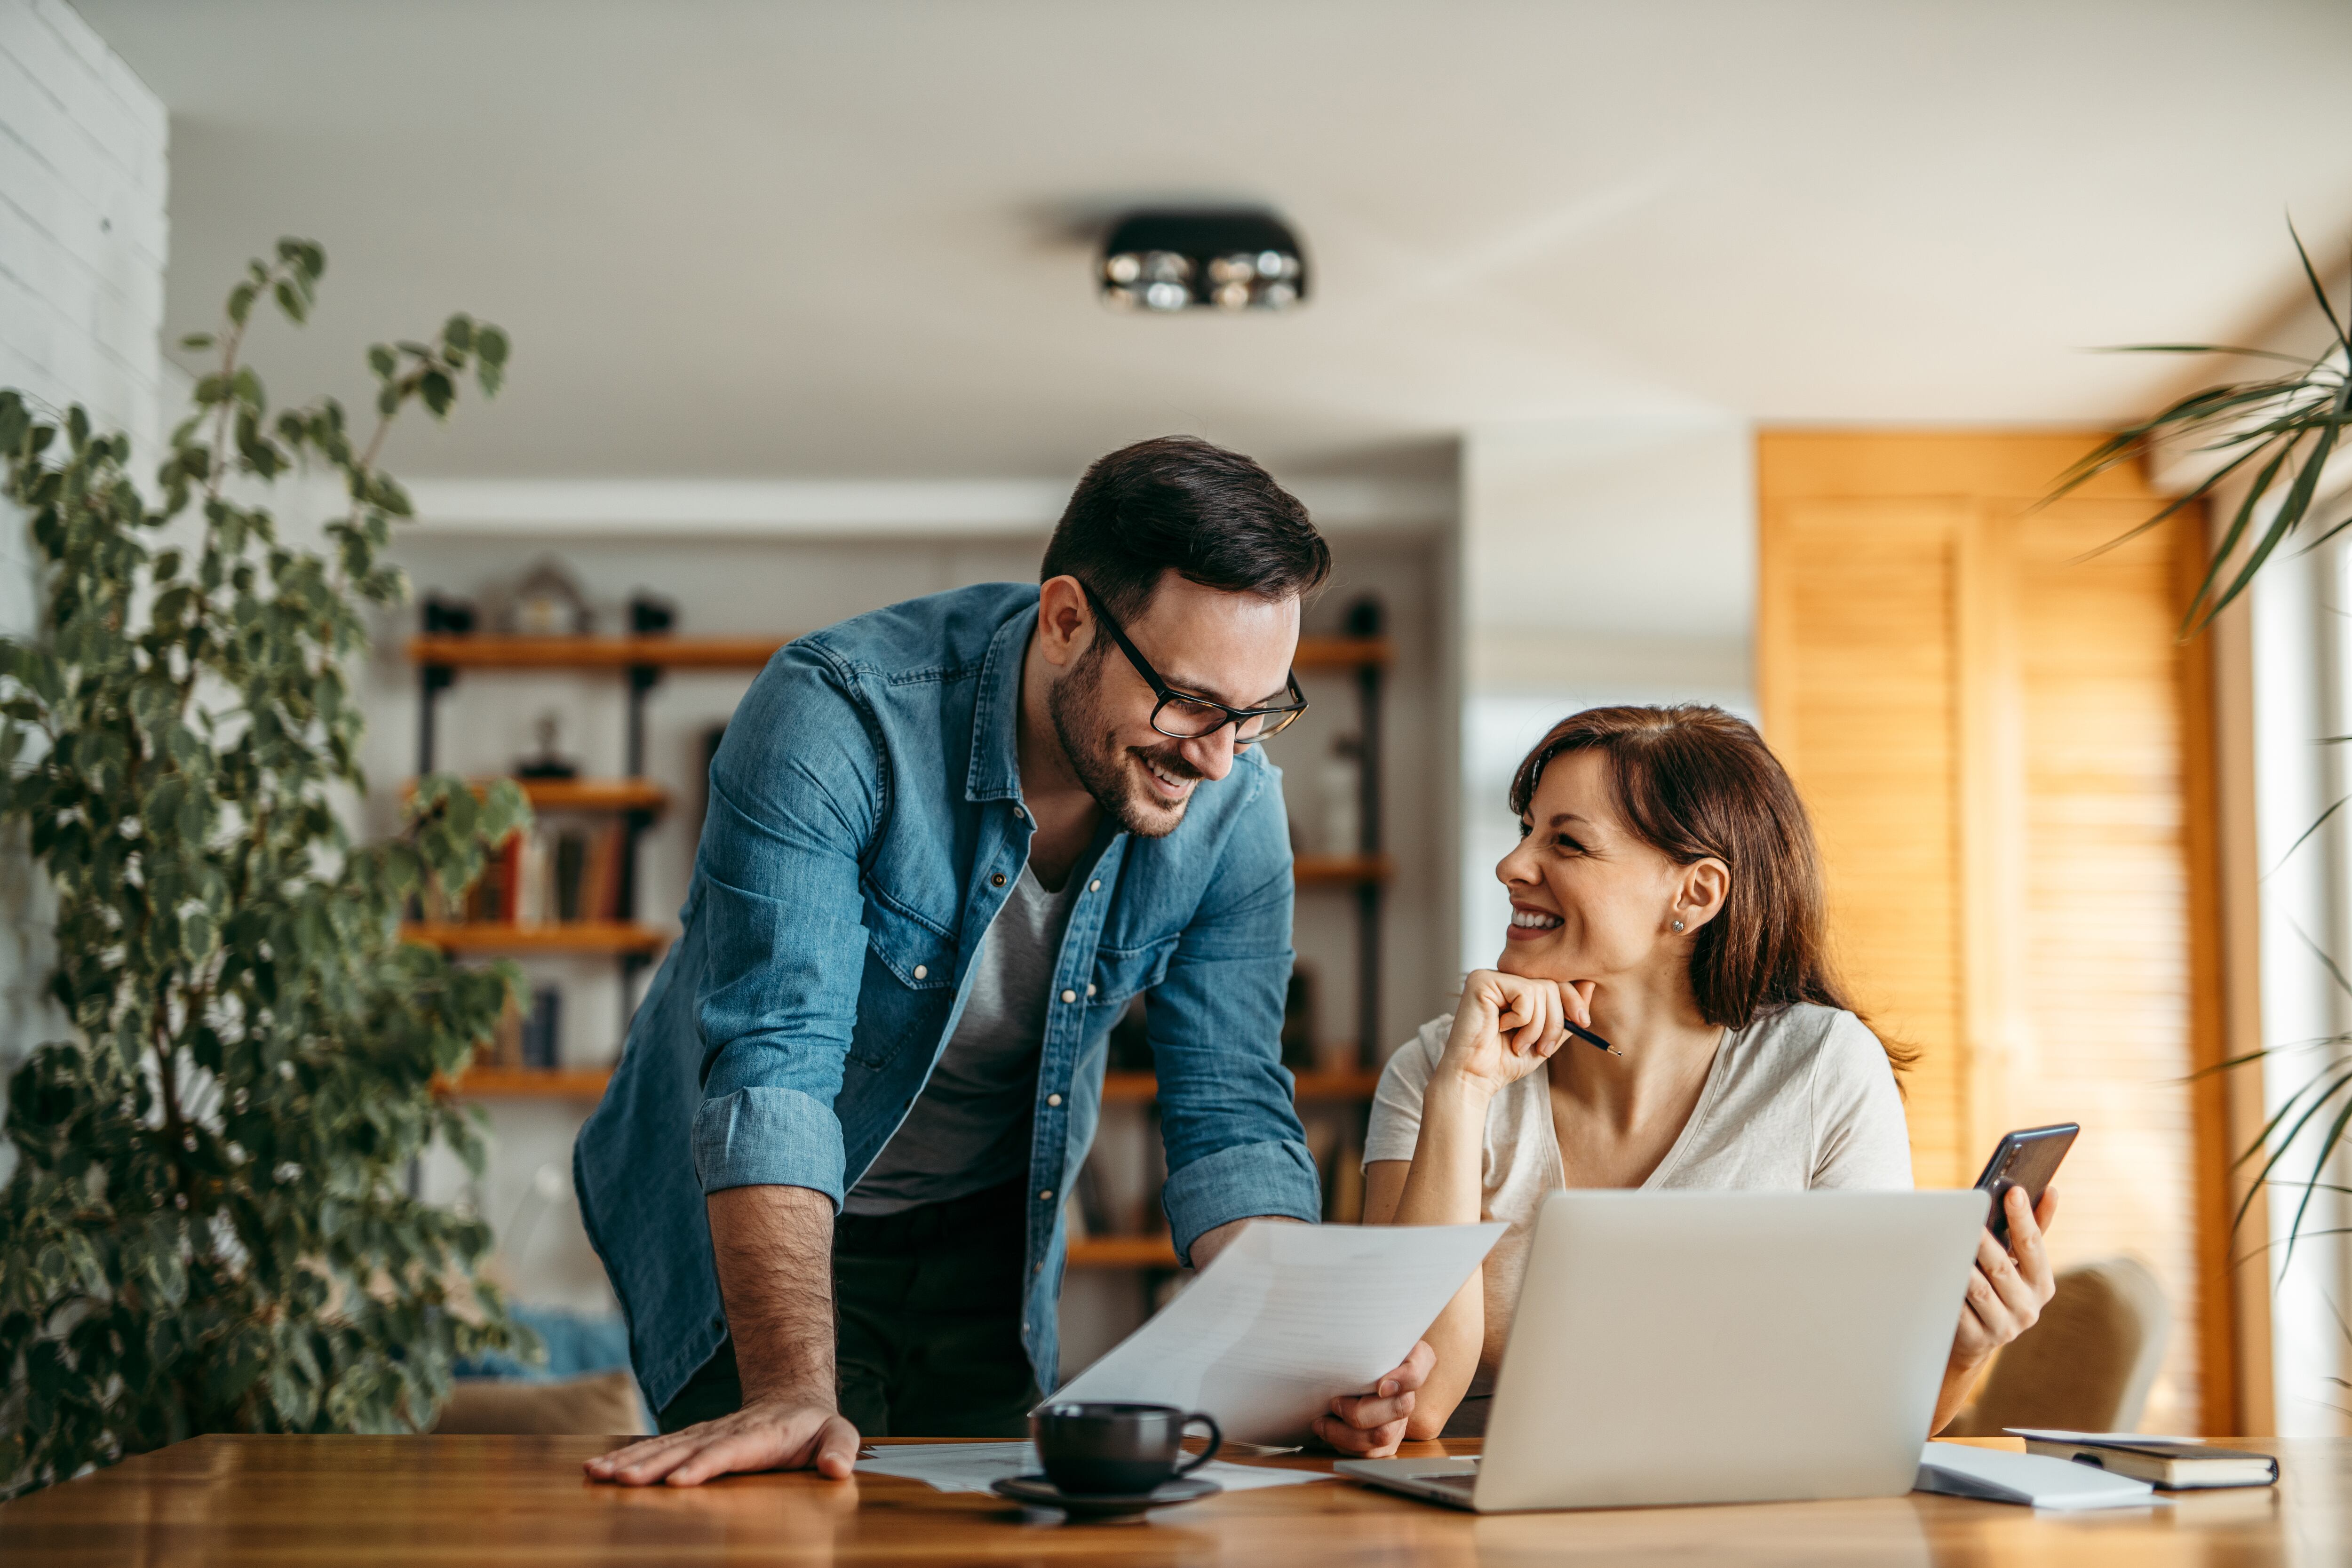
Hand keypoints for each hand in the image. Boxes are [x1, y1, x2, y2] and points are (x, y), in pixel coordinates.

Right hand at [583, 1392, 860, 1486]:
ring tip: (597, 1474)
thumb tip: (836, 1469)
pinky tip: (599, 1470)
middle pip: (685, 1450)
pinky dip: (626, 1458)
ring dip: (630, 1462)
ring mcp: (705, 1435)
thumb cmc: (816, 1427)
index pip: (728, 1451)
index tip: (678, 1481)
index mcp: (761, 1435)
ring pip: (663, 1448)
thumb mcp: (840, 1433)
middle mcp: (726, 1432)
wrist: (793, 1399)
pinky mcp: (691, 1441)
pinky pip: (656, 1449)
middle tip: (620, 1481)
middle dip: (652, 1466)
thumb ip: (842, 1449)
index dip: (703, 1465)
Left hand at [1311, 1340, 1434, 1456]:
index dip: (1405, 1379)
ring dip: (1346, 1434)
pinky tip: (1328, 1433)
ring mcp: (1400, 1420)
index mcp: (1410, 1360)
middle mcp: (1408, 1392)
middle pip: (1399, 1409)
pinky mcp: (1388, 1440)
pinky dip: (1346, 1447)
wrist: (1349, 1373)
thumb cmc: (1354, 1353)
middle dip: (1360, 1412)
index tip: (1381, 1386)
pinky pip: (1373, 1454)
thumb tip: (1344, 1329)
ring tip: (1321, 1423)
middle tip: (1334, 1403)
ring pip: (1383, 1436)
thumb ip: (1362, 1335)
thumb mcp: (1360, 1339)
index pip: (1418, 1368)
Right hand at [1438, 970, 1593, 1092]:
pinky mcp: (1482, 981)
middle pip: (1551, 985)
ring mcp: (1491, 976)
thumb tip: (1590, 983)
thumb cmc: (1505, 1061)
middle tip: (1544, 1049)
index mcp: (1516, 987)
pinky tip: (1501, 1030)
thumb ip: (1566, 1014)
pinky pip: (1524, 994)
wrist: (1475, 1078)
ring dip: (1537, 1027)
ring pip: (1540, 990)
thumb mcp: (1546, 1037)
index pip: (1555, 981)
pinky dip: (1521, 1020)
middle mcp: (1503, 977)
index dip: (1573, 1000)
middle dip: (1556, 1021)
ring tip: (1520, 1044)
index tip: (1583, 1023)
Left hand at [1948, 1186, 2058, 1373]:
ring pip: (1979, 1291)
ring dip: (1964, 1268)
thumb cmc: (1998, 1286)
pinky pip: (1959, 1313)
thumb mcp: (2020, 1263)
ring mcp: (2004, 1326)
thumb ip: (2035, 1228)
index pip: (2033, 1246)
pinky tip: (1934, 1275)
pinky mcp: (1978, 1340)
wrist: (1977, 1338)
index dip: (2024, 1219)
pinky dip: (1948, 1294)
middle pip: (2002, 1268)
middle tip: (1968, 1217)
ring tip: (1947, 1243)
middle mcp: (2028, 1307)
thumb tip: (2051, 1192)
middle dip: (1985, 1242)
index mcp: (2041, 1283)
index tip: (2014, 1191)